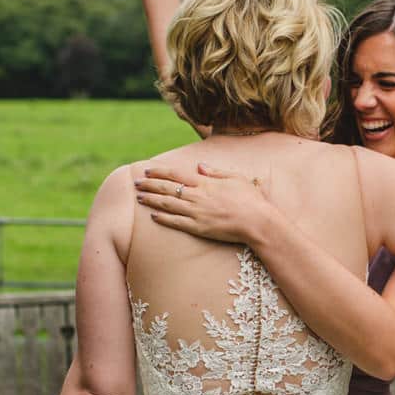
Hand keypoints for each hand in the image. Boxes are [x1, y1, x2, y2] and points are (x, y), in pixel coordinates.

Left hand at [134, 163, 273, 244]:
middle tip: (136, 183)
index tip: (147, 170)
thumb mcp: (235, 178)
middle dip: (150, 185)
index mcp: (205, 183)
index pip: (176, 174)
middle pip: (167, 188)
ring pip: (168, 204)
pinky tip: (153, 215)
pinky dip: (164, 218)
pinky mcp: (199, 228)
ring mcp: (197, 212)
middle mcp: (197, 196)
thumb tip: (200, 165)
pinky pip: (176, 222)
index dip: (160, 172)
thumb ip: (215, 172)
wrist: (257, 222)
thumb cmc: (251, 199)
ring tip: (139, 198)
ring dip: (152, 200)